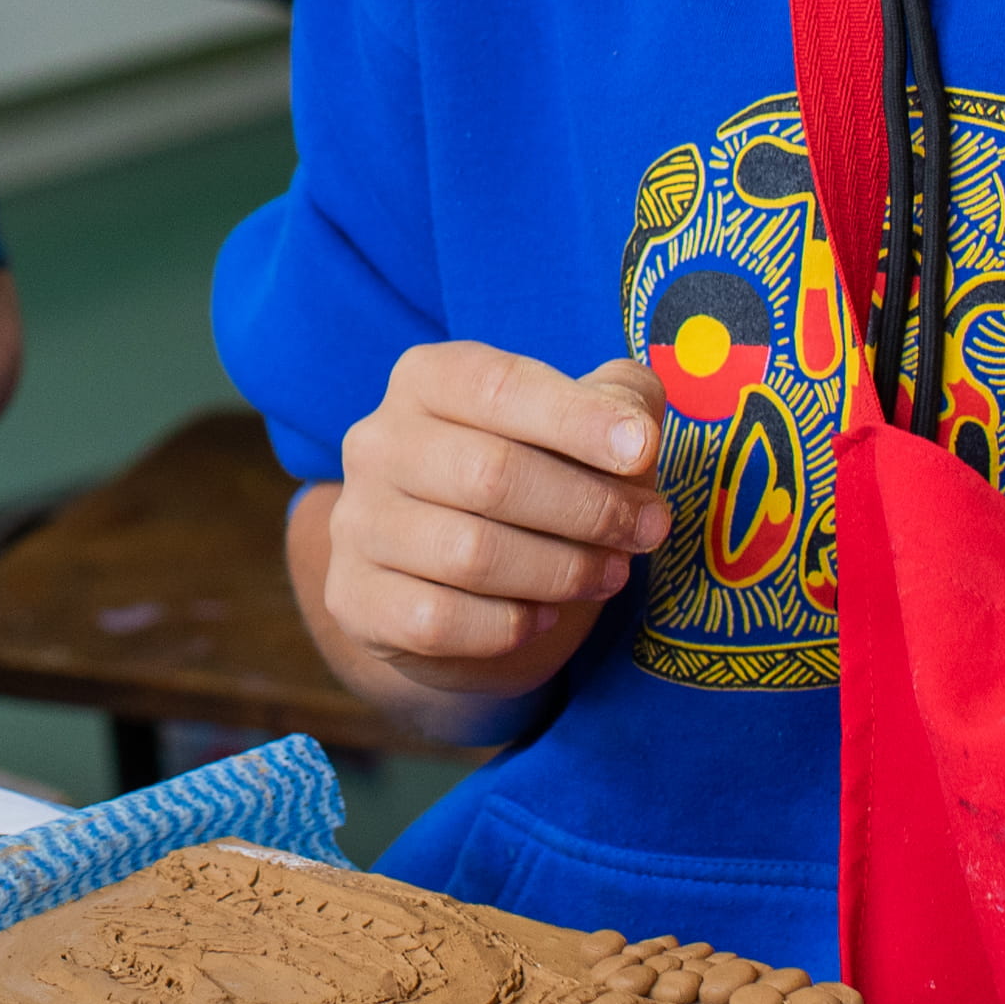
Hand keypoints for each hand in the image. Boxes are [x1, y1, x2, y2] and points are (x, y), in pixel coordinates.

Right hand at [314, 341, 670, 700]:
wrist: (447, 580)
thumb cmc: (528, 482)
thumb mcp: (577, 427)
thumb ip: (618, 403)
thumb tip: (637, 429)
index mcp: (426, 378)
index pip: (501, 387)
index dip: (576, 419)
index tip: (643, 450)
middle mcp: (378, 442)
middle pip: (491, 475)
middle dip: (589, 507)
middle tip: (649, 529)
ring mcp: (357, 522)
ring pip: (470, 554)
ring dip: (561, 570)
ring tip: (611, 574)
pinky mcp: (356, 598)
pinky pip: (440, 621)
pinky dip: (508, 625)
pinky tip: (542, 615)